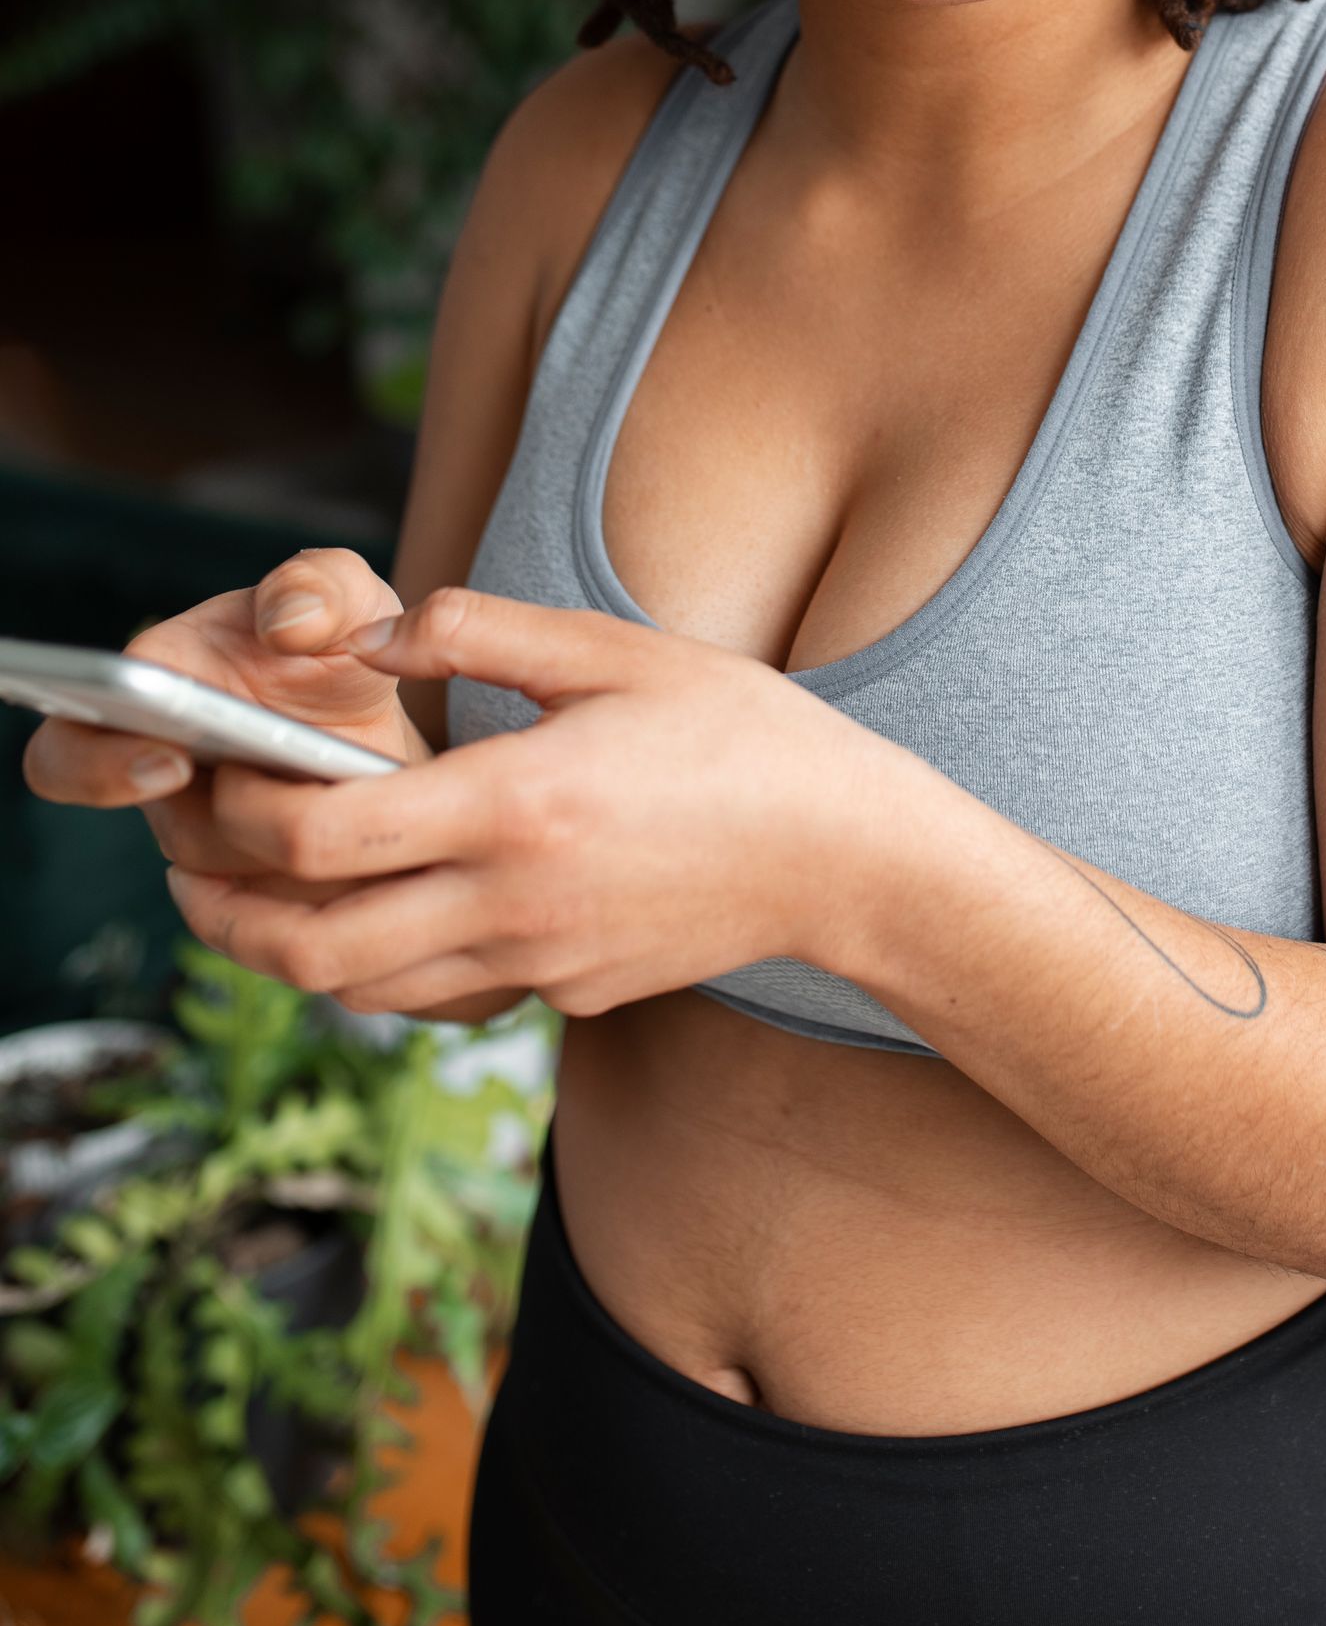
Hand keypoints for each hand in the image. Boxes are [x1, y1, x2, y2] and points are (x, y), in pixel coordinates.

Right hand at [23, 549, 428, 887]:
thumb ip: (319, 586)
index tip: (171, 759)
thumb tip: (290, 622)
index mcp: (153, 696)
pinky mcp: (268, 888)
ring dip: (305, 834)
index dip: (101, 768)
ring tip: (353, 787)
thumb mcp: (345, 596)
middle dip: (228, 826)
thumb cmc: (338, 647)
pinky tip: (376, 828)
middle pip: (170, 833)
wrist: (385, 719)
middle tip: (269, 798)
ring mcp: (214, 840)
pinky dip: (340, 870)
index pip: (68, 752)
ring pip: (244, 873)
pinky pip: (294, 905)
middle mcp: (166, 779)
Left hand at [163, 589, 896, 1018]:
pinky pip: (434, 996)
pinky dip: (373, 969)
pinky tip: (364, 915)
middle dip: (221, 911)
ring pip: (360, 992)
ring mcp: (535, 960)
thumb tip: (364, 637)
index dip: (238, 814)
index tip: (212, 773)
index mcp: (513, 803)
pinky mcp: (560, 993)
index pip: (321, 837)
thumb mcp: (612, 650)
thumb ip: (477, 630)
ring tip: (243, 900)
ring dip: (282, 952)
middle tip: (184, 868)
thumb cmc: (737, 734)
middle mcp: (509, 900)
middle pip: (308, 946)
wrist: (842, 854)